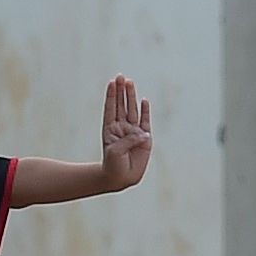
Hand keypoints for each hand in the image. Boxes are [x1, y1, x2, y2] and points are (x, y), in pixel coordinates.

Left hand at [99, 76, 152, 192]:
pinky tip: (144, 100)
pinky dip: (145, 111)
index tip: (111, 83)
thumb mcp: (116, 152)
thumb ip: (129, 140)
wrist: (121, 178)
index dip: (112, 96)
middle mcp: (121, 127)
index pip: (111, 108)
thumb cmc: (113, 165)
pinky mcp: (145, 138)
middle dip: (121, 91)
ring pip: (132, 110)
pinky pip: (145, 122)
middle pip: (122, 105)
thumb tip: (143, 132)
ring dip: (131, 97)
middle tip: (121, 77)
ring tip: (130, 82)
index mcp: (110, 129)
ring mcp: (133, 132)